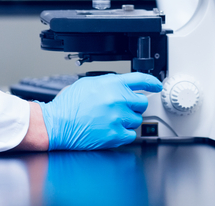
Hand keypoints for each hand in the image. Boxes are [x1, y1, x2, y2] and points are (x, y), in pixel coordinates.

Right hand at [40, 73, 162, 150]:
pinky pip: (131, 135)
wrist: (58, 124)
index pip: (140, 79)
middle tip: (121, 108)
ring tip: (110, 120)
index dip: (152, 82)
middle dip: (134, 105)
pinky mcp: (115, 135)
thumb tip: (121, 85)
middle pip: (142, 102)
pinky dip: (123, 133)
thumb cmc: (69, 105)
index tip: (156, 85)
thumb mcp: (88, 83)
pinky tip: (111, 130)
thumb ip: (108, 83)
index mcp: (112, 84)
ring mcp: (118, 118)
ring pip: (137, 119)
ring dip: (127, 120)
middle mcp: (118, 100)